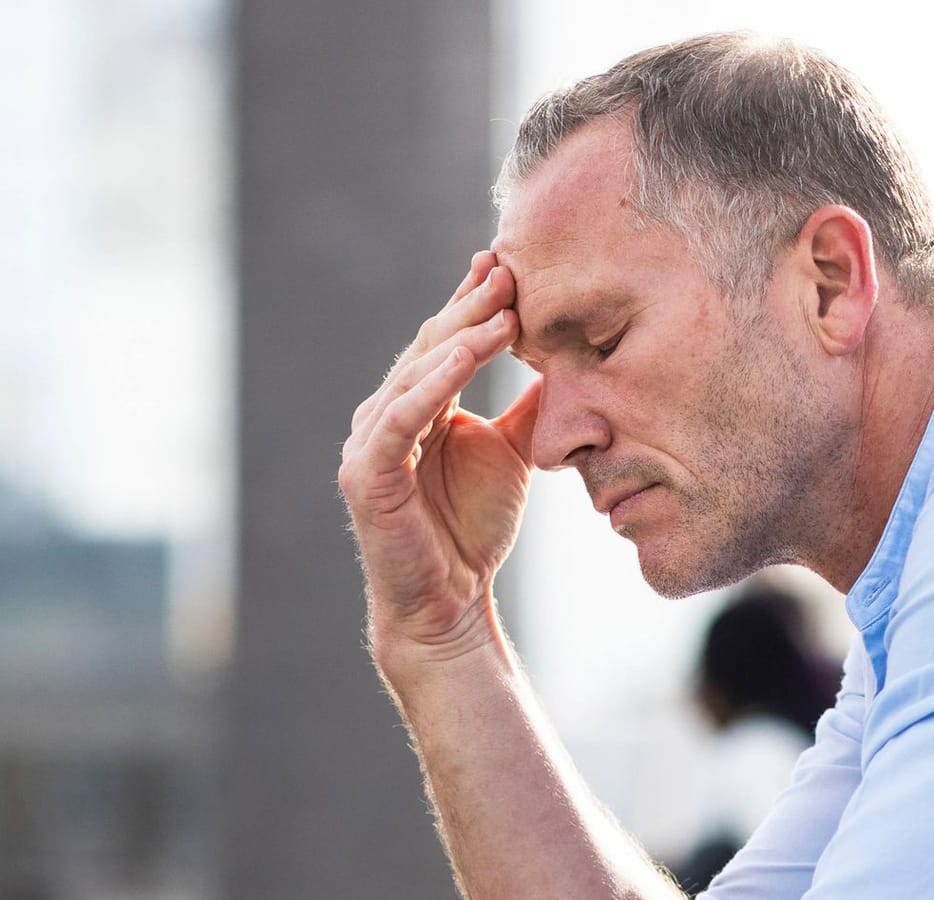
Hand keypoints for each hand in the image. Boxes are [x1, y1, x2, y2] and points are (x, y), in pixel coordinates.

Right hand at [337, 251, 541, 659]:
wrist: (448, 603)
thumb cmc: (472, 531)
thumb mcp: (511, 453)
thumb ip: (528, 407)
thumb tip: (569, 359)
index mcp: (414, 406)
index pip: (442, 341)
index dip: (473, 302)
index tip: (509, 262)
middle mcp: (383, 415)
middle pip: (427, 347)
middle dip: (469, 307)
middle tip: (509, 269)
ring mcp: (368, 443)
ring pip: (415, 375)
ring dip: (458, 338)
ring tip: (501, 310)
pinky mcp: (365, 474)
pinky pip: (400, 419)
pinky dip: (432, 384)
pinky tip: (465, 356)